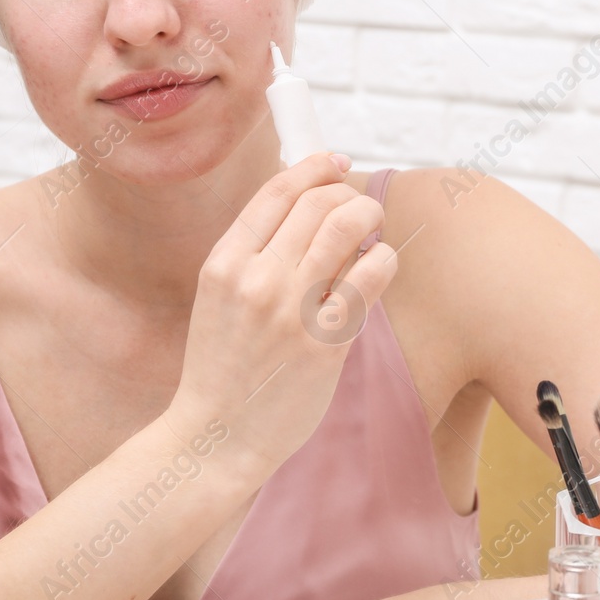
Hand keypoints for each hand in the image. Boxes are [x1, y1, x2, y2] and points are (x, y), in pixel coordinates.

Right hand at [165, 152, 396, 478]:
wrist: (217, 437)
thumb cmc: (224, 364)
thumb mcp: (220, 296)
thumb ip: (255, 251)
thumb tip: (306, 198)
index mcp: (224, 263)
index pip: (277, 191)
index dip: (314, 167)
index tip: (335, 163)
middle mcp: (257, 280)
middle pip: (320, 202)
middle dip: (348, 194)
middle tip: (359, 209)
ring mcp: (294, 310)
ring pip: (349, 228)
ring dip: (369, 218)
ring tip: (371, 231)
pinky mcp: (328, 342)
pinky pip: (371, 276)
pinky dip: (382, 260)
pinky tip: (376, 267)